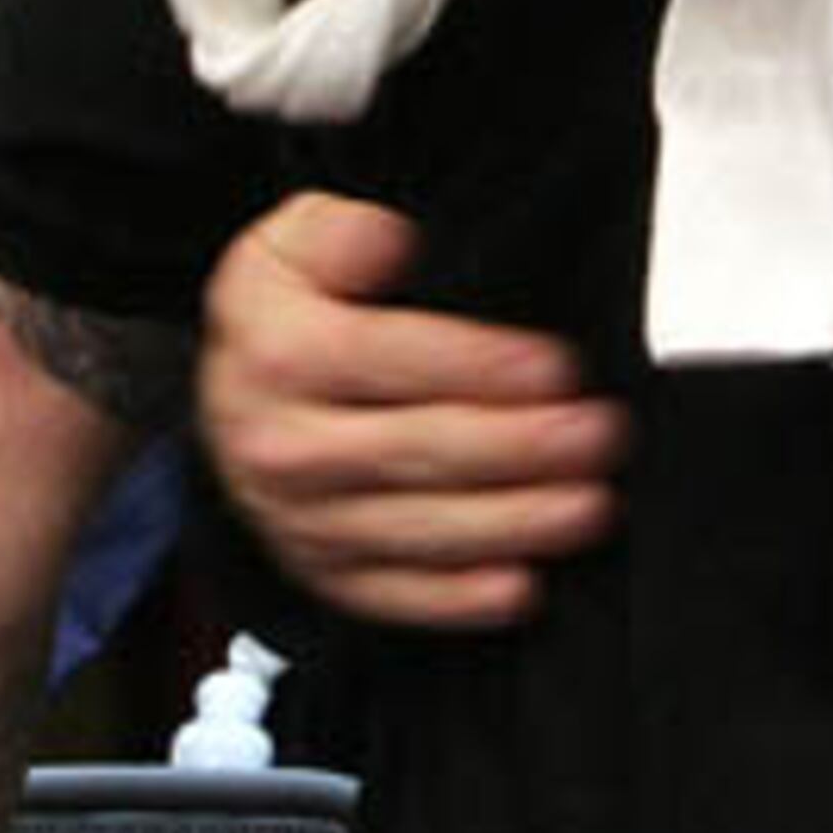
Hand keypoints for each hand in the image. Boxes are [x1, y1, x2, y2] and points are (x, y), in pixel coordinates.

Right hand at [200, 196, 629, 629]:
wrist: (232, 390)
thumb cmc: (290, 309)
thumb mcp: (295, 238)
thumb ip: (341, 231)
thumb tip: (390, 242)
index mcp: (281, 356)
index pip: (392, 359)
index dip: (482, 365)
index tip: (559, 369)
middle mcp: (282, 447)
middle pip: (416, 451)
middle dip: (521, 447)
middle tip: (600, 437)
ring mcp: (300, 519)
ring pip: (415, 531)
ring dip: (510, 524)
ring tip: (587, 508)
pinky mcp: (322, 571)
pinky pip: (391, 595)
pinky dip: (457, 601)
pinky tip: (521, 588)